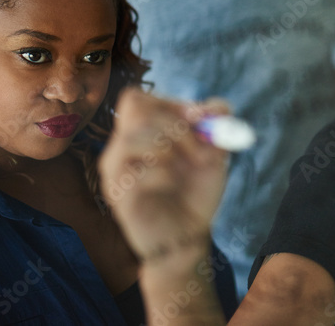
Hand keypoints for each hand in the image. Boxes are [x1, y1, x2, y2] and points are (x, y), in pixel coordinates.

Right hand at [98, 88, 229, 265]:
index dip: (170, 103)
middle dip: (176, 125)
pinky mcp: (117, 196)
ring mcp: (115, 171)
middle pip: (135, 108)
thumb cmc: (194, 193)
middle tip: (199, 152)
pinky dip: (161, 175)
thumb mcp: (214, 154)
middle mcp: (122, 147)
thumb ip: (216, 127)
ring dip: (168, 149)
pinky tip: (169, 186)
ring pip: (131, 138)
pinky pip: (134, 173)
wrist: (188, 237)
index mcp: (140, 133)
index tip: (198, 121)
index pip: (137, 98)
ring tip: (184, 169)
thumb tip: (218, 107)